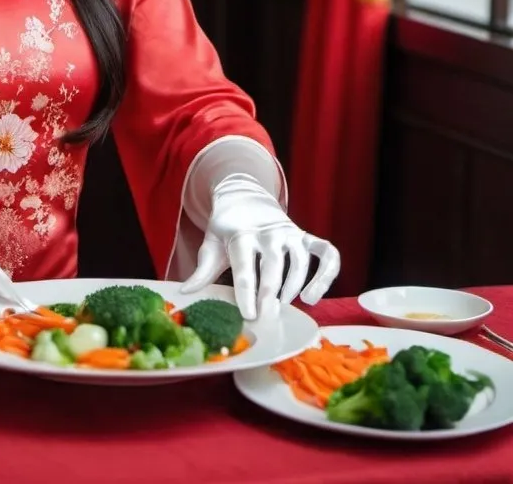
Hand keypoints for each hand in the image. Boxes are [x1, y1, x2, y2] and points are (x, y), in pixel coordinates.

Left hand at [179, 173, 340, 319]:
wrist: (244, 196)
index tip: (249, 315)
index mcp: (241, 233)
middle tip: (268, 316)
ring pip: (301, 259)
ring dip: (297, 284)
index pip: (244, 265)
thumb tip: (185, 292)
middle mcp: (268, 232)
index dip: (247, 292)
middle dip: (271, 291)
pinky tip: (314, 295)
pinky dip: (328, 273)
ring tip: (287, 305)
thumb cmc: (226, 228)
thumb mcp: (211, 243)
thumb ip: (203, 270)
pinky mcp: (306, 237)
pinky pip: (327, 253)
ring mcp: (290, 233)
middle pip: (274, 263)